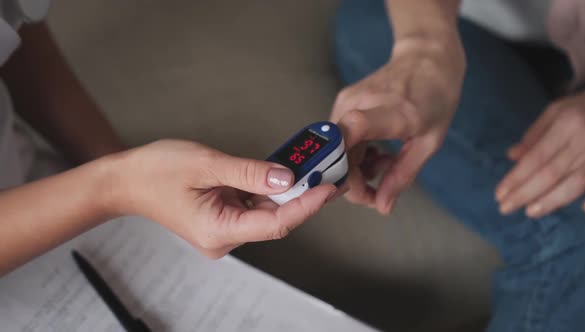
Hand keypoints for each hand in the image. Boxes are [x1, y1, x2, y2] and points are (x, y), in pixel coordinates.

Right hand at [109, 140, 335, 257]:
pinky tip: (286, 174)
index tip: (328, 187)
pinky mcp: (223, 220)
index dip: (306, 205)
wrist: (126, 182)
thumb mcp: (207, 165)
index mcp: (218, 231)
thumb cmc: (157, 172)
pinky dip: (269, 191)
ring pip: (267, 213)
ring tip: (312, 169)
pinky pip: (253, 207)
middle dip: (302, 195)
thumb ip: (250, 172)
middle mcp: (223, 238)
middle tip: (328, 172)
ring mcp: (223, 231)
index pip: (276, 224)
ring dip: (288, 191)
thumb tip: (287, 177)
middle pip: (275, 219)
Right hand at [331, 37, 464, 213]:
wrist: (427, 57)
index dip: (343, 162)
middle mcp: (361, 103)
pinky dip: (354, 155)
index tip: (356, 186)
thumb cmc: (435, 97)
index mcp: (392, 111)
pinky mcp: (343, 103)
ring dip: (355, 169)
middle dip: (354, 182)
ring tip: (385, 164)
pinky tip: (376, 152)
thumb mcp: (430, 142)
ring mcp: (347, 101)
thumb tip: (382, 206)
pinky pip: (339, 139)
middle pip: (338, 153)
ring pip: (336, 150)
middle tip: (380, 189)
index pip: (352, 131)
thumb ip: (402, 175)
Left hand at [496, 91, 584, 217]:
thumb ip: (535, 134)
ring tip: (531, 212)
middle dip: (526, 193)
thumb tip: (512, 156)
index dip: (516, 177)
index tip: (499, 194)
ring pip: (577, 181)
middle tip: (505, 209)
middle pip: (552, 172)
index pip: (536, 157)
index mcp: (567, 123)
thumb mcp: (558, 110)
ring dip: (553, 200)